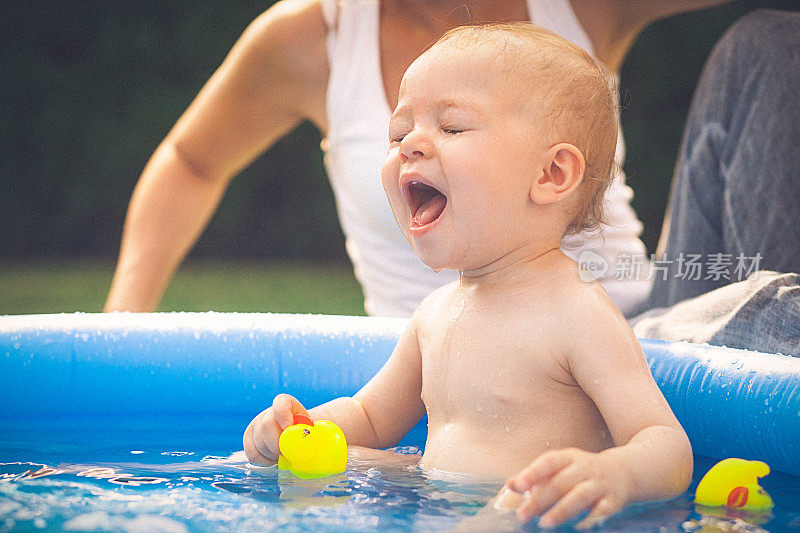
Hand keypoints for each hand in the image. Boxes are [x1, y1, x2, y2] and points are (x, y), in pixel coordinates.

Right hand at [243, 393, 309, 464]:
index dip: (283, 414)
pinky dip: (264, 461)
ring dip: (273, 455)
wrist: (297, 437)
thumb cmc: (307, 434)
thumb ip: (313, 433)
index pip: (281, 403)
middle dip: (278, 444)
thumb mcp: (313, 430)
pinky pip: (252, 454)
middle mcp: (268, 413)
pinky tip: (274, 459)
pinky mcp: (248, 439)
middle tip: (289, 453)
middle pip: (266, 425)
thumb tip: (313, 442)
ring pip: (259, 443)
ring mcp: (256, 425)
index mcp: (287, 404)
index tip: (289, 427)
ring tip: (284, 456)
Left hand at [505, 448, 631, 529]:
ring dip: (562, 510)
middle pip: (561, 482)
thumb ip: (536, 476)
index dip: (533, 473)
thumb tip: (510, 485)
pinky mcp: (614, 500)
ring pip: (580, 496)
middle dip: (540, 500)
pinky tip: (577, 527)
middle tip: (523, 515)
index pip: (549, 462)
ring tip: (545, 523)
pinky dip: (590, 519)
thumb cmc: (581, 472)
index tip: (518, 485)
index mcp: (569, 457)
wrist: (623, 472)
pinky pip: (602, 510)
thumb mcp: (561, 467)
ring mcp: (600, 484)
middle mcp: (585, 468)